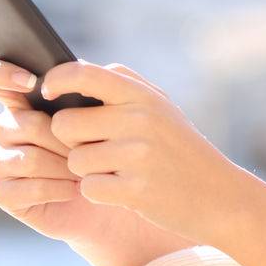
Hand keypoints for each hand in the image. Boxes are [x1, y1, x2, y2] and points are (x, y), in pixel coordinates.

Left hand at [43, 60, 242, 248]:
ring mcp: (137, 155)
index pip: (82, 74)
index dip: (55, 80)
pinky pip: (89, 188)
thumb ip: (122, 85)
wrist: (219, 194)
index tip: (46, 92)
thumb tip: (76, 70)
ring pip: (75, 160)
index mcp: (141, 95)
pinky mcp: (135, 190)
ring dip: (86, 169)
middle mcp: (138, 120)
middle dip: (71, 140)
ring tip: (116, 170)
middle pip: (64, 124)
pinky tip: (123, 190)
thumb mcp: (160, 106)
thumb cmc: (180, 148)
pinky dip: (99, 192)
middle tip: (94, 147)